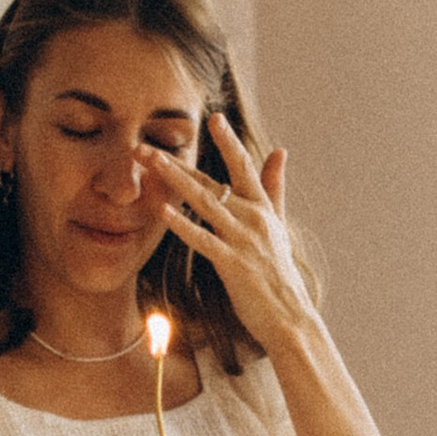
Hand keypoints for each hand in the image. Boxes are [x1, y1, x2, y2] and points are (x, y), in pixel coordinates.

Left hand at [149, 111, 308, 356]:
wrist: (291, 317)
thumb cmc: (280, 275)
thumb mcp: (279, 225)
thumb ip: (275, 187)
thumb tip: (281, 150)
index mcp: (263, 209)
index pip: (243, 167)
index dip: (229, 142)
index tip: (214, 118)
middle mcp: (254, 218)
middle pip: (211, 182)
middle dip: (176, 163)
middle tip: (145, 146)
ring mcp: (243, 240)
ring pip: (204, 203)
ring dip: (174, 181)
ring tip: (149, 164)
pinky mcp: (233, 264)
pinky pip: (204, 239)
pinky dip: (183, 224)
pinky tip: (163, 211)